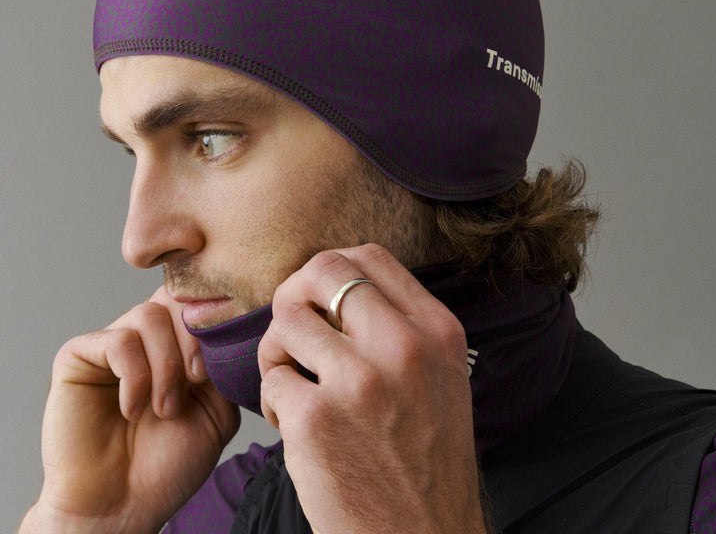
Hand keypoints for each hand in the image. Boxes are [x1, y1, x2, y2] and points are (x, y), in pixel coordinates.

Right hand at [20, 287, 239, 533]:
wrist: (121, 506)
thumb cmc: (167, 463)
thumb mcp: (218, 409)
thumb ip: (223, 363)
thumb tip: (228, 324)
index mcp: (176, 343)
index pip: (197, 299)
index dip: (214, 321)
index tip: (216, 367)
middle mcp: (144, 337)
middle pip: (176, 298)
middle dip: (194, 340)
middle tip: (196, 382)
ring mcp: (110, 344)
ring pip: (149, 315)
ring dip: (166, 365)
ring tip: (165, 408)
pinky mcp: (78, 357)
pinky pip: (117, 341)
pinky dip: (135, 376)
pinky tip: (133, 409)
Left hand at [259, 245, 486, 533]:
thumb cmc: (427, 460)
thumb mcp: (442, 378)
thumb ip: (403, 326)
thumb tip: (340, 287)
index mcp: (436, 331)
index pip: (370, 256)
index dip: (333, 269)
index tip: (323, 298)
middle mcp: (403, 346)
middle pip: (321, 270)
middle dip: (296, 292)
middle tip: (295, 327)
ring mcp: (359, 381)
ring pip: (286, 319)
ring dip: (277, 349)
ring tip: (291, 381)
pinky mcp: (315, 419)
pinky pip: (271, 377)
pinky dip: (272, 398)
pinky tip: (292, 423)